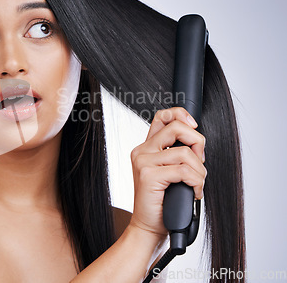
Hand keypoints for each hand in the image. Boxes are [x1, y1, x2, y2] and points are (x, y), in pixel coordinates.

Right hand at [129, 107, 206, 237]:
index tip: (194, 127)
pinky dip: (196, 182)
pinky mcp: (148, 175)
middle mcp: (142, 151)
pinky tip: (194, 192)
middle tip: (200, 162)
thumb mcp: (170, 173)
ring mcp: (143, 162)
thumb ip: (177, 155)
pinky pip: (184, 171)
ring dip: (199, 171)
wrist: (149, 227)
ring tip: (196, 184)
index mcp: (146, 148)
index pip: (162, 117)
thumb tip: (198, 144)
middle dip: (198, 143)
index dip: (180, 115)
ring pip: (184, 152)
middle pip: (177, 128)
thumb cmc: (162, 203)